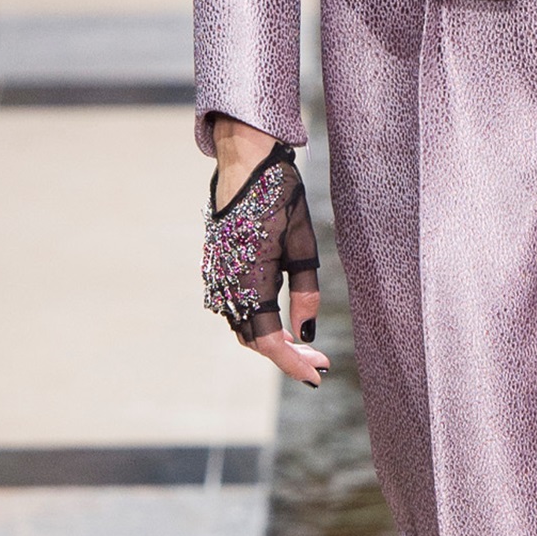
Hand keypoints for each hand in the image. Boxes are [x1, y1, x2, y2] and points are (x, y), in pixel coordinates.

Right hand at [206, 117, 327, 386]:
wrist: (246, 159)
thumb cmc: (280, 194)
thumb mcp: (303, 242)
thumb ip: (305, 290)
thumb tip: (306, 333)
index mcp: (249, 277)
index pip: (267, 340)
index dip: (291, 363)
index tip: (317, 376)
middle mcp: (226, 282)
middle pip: (253, 339)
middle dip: (286, 355)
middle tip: (320, 362)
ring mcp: (216, 275)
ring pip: (242, 325)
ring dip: (270, 341)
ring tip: (305, 348)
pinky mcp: (216, 266)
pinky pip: (234, 307)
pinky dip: (257, 321)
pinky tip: (280, 321)